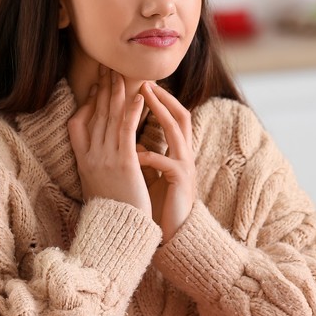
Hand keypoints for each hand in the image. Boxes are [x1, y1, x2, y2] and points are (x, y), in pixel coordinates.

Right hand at [68, 67, 151, 216]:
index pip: (77, 125)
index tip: (94, 87)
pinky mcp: (125, 164)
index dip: (86, 104)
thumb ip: (97, 165)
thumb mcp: (96, 185)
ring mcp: (106, 159)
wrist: (117, 232)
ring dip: (116, 93)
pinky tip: (139, 96)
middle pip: (95, 115)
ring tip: (122, 73)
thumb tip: (100, 152)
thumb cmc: (112, 211)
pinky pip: (127, 131)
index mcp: (82, 162)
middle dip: (101, 89)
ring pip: (110, 118)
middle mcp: (91, 157)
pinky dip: (132, 111)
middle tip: (107, 67)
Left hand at [137, 82, 195, 241]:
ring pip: (177, 132)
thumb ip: (146, 158)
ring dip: (161, 113)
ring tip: (145, 100)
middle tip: (145, 81)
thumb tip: (131, 143)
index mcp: (176, 152)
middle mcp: (184, 155)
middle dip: (163, 98)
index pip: (172, 117)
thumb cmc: (159, 204)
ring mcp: (185, 168)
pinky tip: (137, 154)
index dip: (160, 100)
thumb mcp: (151, 176)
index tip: (141, 84)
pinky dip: (151, 156)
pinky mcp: (181, 183)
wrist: (174, 233)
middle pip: (179, 117)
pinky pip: (167, 163)